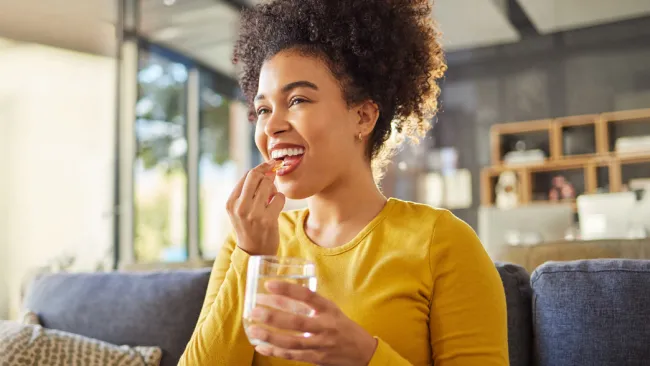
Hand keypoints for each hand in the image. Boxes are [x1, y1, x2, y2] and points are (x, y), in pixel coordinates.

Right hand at [226, 161, 285, 255]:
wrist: (254, 252)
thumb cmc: (249, 226)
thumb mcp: (240, 209)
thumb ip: (248, 190)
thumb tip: (268, 168)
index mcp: (231, 202)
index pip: (247, 175)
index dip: (261, 168)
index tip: (270, 165)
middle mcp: (240, 207)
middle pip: (256, 176)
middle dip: (267, 173)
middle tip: (273, 176)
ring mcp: (253, 213)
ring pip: (268, 184)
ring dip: (273, 188)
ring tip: (271, 198)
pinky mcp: (268, 219)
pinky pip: (279, 197)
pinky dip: (280, 199)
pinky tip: (275, 208)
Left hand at [248, 281, 377, 365]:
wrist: (362, 352)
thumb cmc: (341, 326)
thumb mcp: (330, 310)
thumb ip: (310, 304)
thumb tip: (279, 295)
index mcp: (329, 309)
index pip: (308, 296)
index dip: (288, 290)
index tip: (269, 285)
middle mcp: (326, 326)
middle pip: (297, 322)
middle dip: (273, 316)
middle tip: (254, 310)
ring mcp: (321, 344)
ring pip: (293, 342)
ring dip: (270, 336)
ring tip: (253, 330)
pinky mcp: (317, 359)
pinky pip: (293, 355)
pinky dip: (275, 351)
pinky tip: (261, 346)